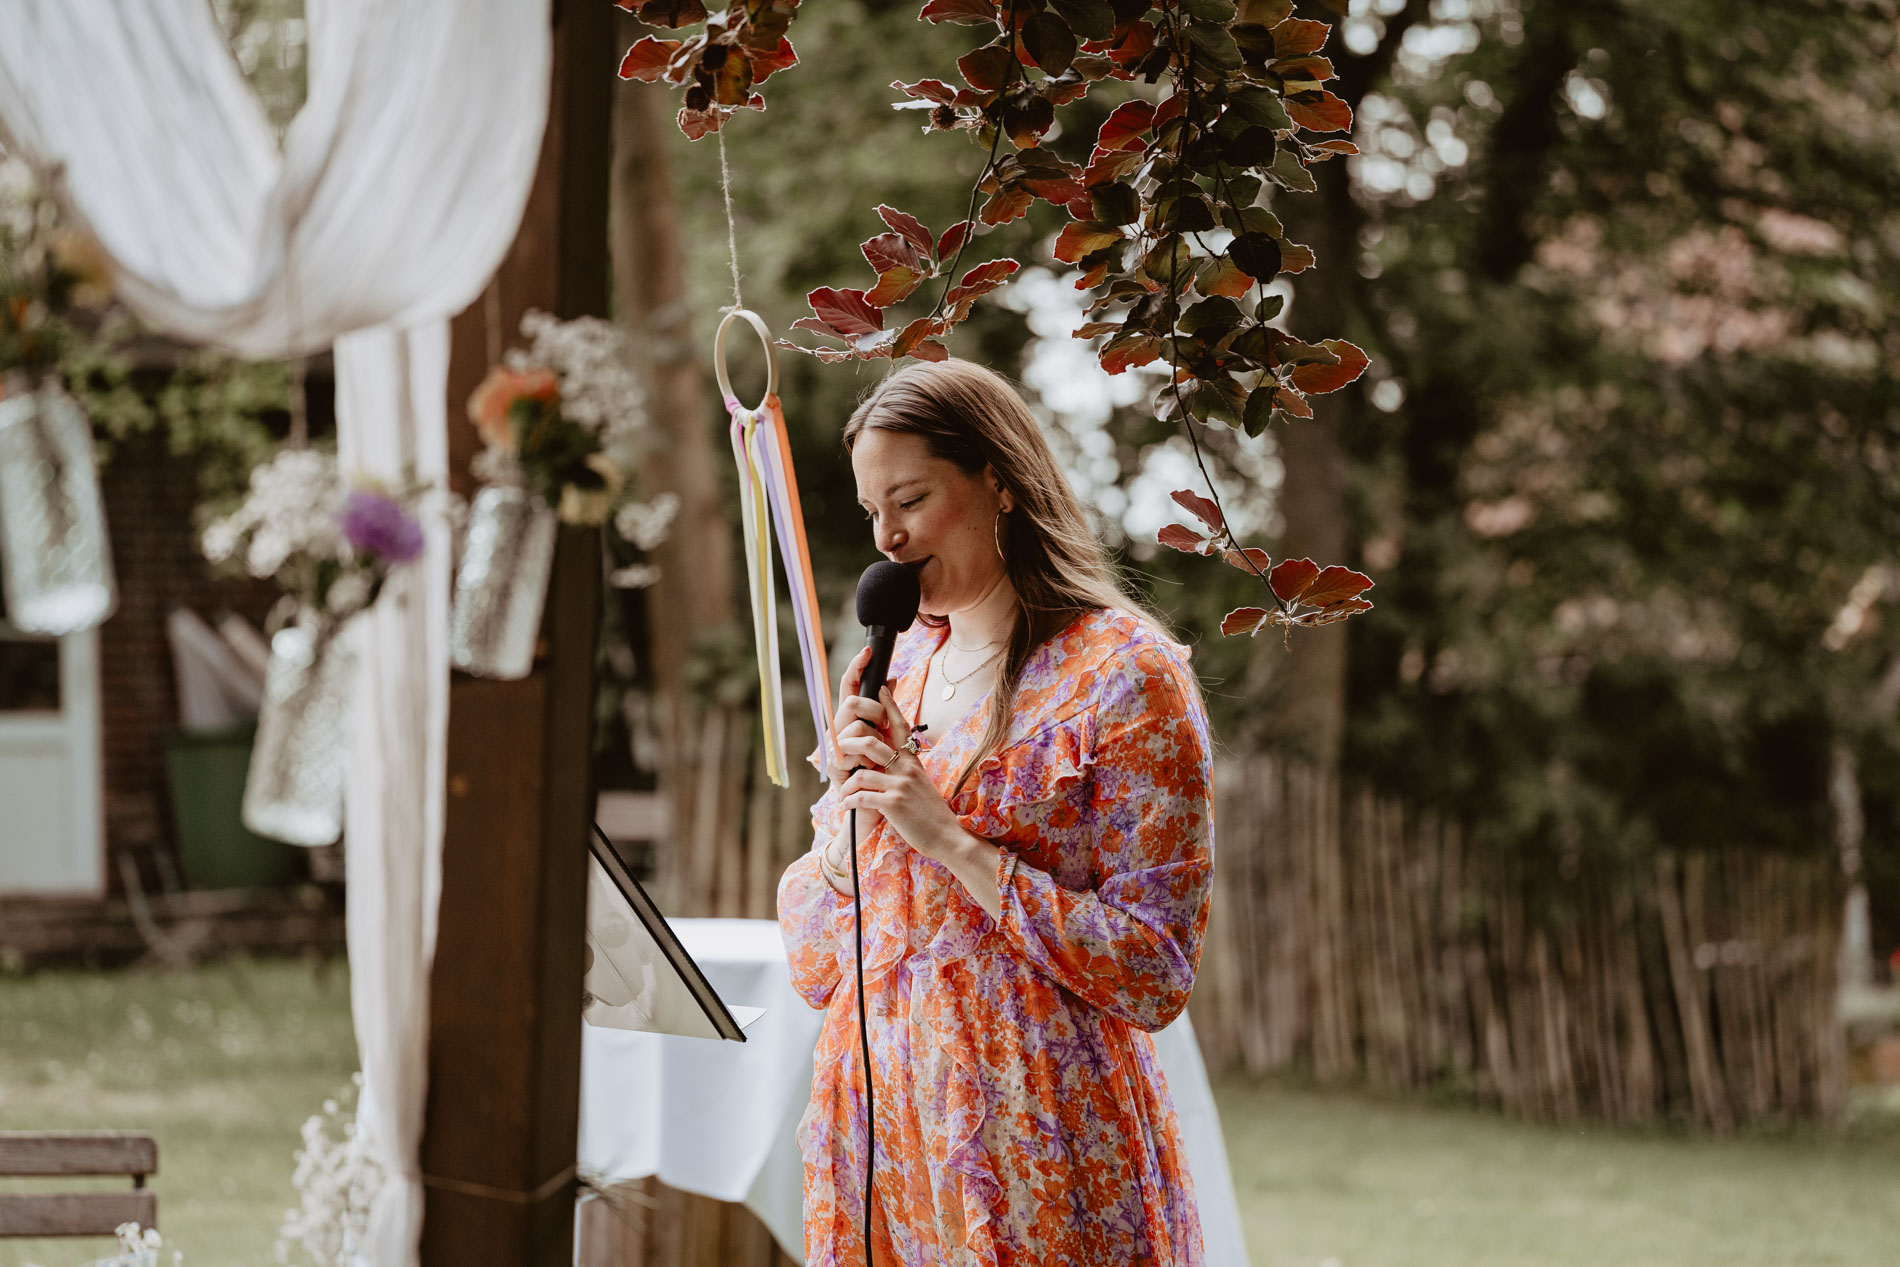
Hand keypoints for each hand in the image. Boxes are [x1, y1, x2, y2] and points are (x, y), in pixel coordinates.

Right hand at [826, 645, 897, 835]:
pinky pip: (850, 747)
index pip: (850, 687)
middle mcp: (838, 729)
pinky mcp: (831, 764)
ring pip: (855, 725)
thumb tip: (891, 678)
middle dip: (873, 710)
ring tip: (878, 755)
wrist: (875, 808)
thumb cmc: (882, 772)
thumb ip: (887, 708)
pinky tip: (868, 765)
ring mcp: (832, 746)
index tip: (868, 650)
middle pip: (851, 702)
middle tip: (883, 727)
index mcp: (851, 720)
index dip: (857, 667)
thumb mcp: (888, 736)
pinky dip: (864, 755)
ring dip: (873, 737)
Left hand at [837, 688, 962, 863]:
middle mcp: (907, 768)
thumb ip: (907, 769)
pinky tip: (846, 806)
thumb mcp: (922, 783)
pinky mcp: (894, 804)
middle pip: (871, 742)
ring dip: (846, 784)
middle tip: (836, 754)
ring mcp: (900, 785)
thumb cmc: (931, 812)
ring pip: (862, 773)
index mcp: (913, 761)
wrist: (947, 836)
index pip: (901, 726)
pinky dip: (850, 801)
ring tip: (842, 793)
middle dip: (848, 745)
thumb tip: (895, 758)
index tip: (879, 689)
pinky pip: (862, 796)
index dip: (889, 706)